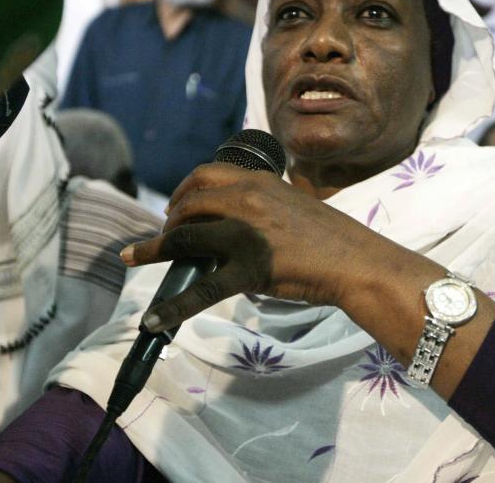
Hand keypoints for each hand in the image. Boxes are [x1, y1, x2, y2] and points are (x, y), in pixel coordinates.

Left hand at [121, 163, 431, 332]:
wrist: (357, 261)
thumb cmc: (332, 237)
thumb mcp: (293, 205)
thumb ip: (262, 206)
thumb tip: (235, 224)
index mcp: (260, 180)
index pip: (207, 175)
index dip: (184, 191)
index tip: (178, 206)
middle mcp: (248, 198)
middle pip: (190, 203)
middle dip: (169, 219)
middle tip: (164, 234)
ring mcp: (246, 233)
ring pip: (186, 237)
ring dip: (156, 248)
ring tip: (137, 258)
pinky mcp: (248, 268)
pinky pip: (202, 290)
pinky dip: (173, 306)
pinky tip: (154, 319)